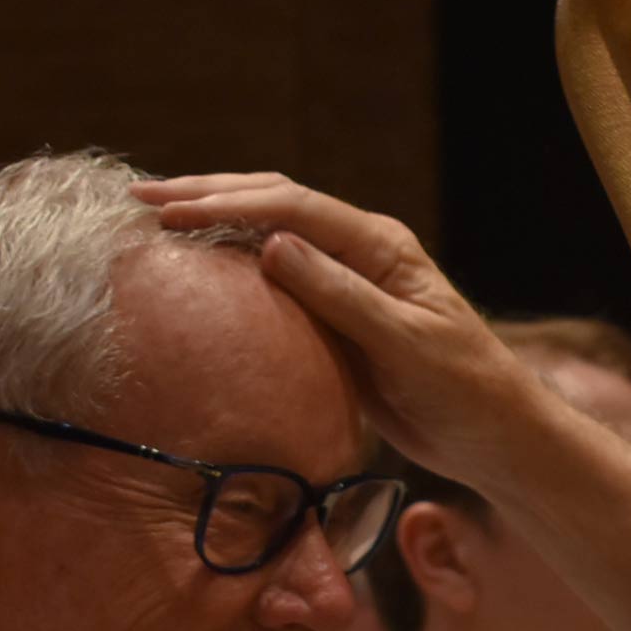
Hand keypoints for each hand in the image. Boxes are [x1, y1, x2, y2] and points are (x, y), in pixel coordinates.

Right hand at [136, 173, 568, 490]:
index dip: (228, 204)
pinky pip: (274, 281)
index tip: (170, 211)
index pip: (293, 207)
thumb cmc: (462, 389)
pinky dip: (231, 266)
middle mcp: (360, 251)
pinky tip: (194, 271)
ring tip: (154, 218)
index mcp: (379, 245)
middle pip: (274, 204)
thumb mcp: (402, 344)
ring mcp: (346, 281)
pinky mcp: (335, 317)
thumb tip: (272, 243)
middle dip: (207, 196)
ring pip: (269, 234)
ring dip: (214, 222)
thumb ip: (340, 295)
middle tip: (138, 197)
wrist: (492, 435)